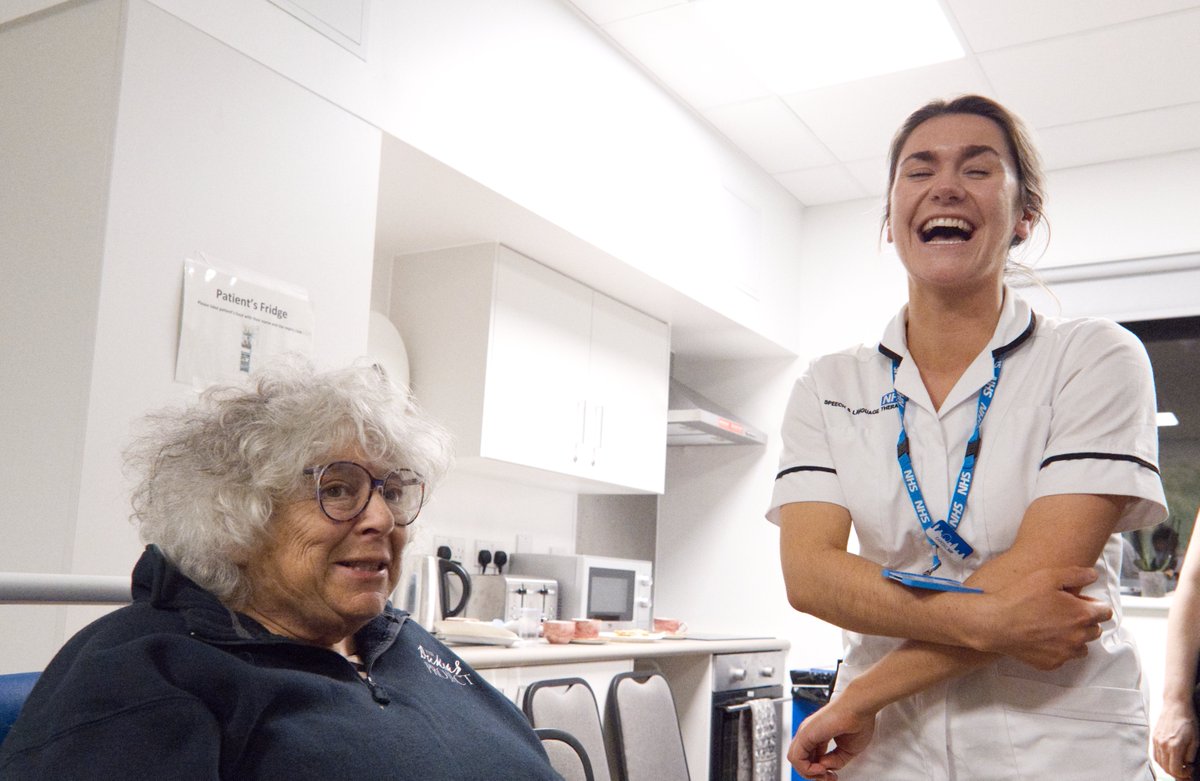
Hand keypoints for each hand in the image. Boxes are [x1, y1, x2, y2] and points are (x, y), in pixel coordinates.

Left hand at [787, 699, 875, 780]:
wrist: (860, 708)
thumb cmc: (858, 722)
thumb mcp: (847, 750)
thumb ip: (835, 761)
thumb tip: (823, 767)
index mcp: (818, 735)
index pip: (810, 758)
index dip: (819, 771)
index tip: (833, 774)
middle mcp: (809, 733)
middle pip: (801, 760)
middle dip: (813, 774)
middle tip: (829, 777)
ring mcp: (806, 732)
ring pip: (795, 759)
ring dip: (809, 773)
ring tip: (825, 773)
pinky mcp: (805, 733)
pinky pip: (796, 757)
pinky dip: (806, 768)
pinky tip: (821, 768)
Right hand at [978, 566, 1111, 669]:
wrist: (995, 623)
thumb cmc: (1020, 598)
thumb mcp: (1048, 576)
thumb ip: (1077, 574)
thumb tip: (1093, 575)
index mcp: (1082, 615)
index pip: (1106, 612)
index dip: (1093, 604)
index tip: (1079, 601)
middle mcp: (1078, 637)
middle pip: (1095, 630)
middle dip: (1084, 620)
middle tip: (1062, 611)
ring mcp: (1065, 653)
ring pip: (1081, 646)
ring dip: (1074, 637)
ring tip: (1054, 626)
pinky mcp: (1051, 664)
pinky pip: (1063, 657)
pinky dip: (1058, 649)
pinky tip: (1042, 637)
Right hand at [1153, 698, 1198, 778]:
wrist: (1175, 705)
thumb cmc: (1187, 720)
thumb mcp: (1195, 740)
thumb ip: (1190, 755)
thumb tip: (1187, 764)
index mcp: (1174, 746)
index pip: (1175, 769)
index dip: (1184, 774)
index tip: (1190, 770)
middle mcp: (1163, 744)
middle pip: (1166, 768)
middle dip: (1176, 773)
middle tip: (1185, 770)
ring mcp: (1156, 741)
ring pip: (1159, 762)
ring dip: (1168, 767)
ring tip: (1177, 764)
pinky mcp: (1154, 737)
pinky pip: (1155, 754)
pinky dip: (1161, 760)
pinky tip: (1169, 758)